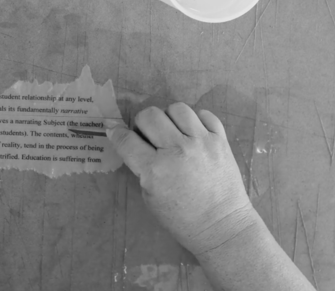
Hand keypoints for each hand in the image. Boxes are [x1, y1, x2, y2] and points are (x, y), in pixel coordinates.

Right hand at [107, 103, 255, 255]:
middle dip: (142, 123)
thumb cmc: (181, 218)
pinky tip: (193, 134)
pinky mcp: (221, 140)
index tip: (113, 128)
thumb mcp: (150, 196)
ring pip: (177, 108)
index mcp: (155, 170)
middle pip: (149, 115)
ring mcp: (202, 142)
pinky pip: (205, 115)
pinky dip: (196, 121)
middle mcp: (178, 151)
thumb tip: (134, 141)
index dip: (115, 132)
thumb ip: (142, 167)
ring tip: (172, 132)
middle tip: (147, 136)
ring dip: (169, 118)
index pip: (126, 140)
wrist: (221, 226)